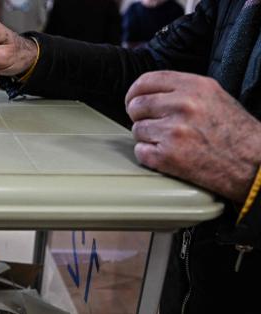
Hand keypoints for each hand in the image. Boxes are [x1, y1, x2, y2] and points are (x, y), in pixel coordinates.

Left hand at [126, 71, 260, 201]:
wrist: (251, 163)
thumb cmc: (235, 132)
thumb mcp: (213, 96)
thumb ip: (182, 90)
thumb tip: (150, 92)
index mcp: (194, 86)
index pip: (146, 81)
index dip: (135, 92)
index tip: (133, 100)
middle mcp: (182, 106)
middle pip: (136, 106)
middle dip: (139, 116)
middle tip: (153, 124)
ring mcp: (173, 132)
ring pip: (136, 130)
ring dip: (147, 137)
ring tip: (169, 141)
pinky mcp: (167, 156)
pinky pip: (140, 152)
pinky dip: (149, 155)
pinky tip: (168, 155)